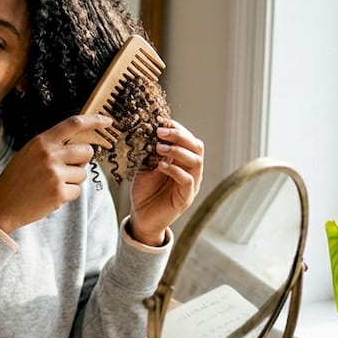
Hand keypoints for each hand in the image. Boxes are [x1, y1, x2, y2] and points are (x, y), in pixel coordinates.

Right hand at [0, 114, 112, 233]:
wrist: (1, 205)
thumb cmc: (16, 180)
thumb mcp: (29, 154)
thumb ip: (51, 147)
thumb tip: (79, 147)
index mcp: (41, 142)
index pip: (74, 124)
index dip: (94, 121)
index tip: (108, 122)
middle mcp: (50, 154)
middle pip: (86, 152)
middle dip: (82, 161)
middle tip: (67, 170)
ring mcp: (55, 174)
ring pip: (83, 174)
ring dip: (72, 181)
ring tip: (51, 185)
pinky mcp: (60, 192)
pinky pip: (77, 191)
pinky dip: (67, 195)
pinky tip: (50, 196)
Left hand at [128, 119, 203, 245]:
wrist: (141, 217)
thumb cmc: (145, 191)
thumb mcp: (146, 166)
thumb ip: (152, 152)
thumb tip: (153, 132)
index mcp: (183, 161)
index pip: (188, 139)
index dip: (177, 128)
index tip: (162, 121)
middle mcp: (191, 171)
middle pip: (196, 147)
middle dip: (180, 136)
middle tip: (161, 131)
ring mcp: (191, 184)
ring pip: (195, 162)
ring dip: (177, 151)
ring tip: (159, 147)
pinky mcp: (186, 198)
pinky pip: (187, 181)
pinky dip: (175, 170)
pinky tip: (161, 165)